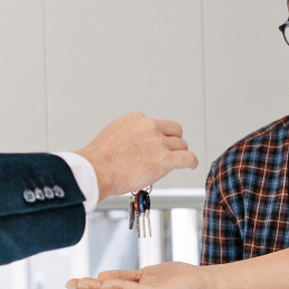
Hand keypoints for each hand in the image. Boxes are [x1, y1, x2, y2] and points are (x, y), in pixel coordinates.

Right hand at [66, 262, 209, 288]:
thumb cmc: (173, 277)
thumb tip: (100, 276)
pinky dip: (118, 285)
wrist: (197, 279)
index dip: (89, 288)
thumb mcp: (143, 274)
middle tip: (71, 283)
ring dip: (98, 287)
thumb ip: (123, 276)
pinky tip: (105, 282)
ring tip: (83, 281)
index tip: (72, 282)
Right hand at [75, 111, 196, 202]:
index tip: (154, 146)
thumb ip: (128, 137)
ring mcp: (158, 142)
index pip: (156, 125)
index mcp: (136, 119)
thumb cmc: (99, 159)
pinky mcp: (164, 159)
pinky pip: (187, 158)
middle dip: (172, 142)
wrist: (96, 169)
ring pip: (181, 145)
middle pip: (173, 132)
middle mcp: (149, 127)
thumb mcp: (112, 136)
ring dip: (179, 154)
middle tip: (169, 152)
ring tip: (177, 162)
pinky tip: (191, 164)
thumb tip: (133, 148)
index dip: (158, 137)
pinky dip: (192, 161)